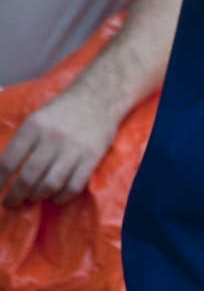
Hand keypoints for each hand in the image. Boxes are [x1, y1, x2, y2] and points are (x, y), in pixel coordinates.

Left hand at [1, 83, 117, 205]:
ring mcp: (74, 147)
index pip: (9, 161)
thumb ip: (23, 143)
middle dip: (15, 197)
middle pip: (28, 178)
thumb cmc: (63, 110)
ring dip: (37, 197)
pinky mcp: (92, 156)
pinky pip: (73, 187)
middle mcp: (53, 136)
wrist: (99, 96)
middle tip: (10, 203)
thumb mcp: (37, 117)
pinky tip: (56, 196)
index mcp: (35, 125)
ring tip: (33, 198)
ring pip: (49, 185)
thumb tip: (6, 172)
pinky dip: (61, 197)